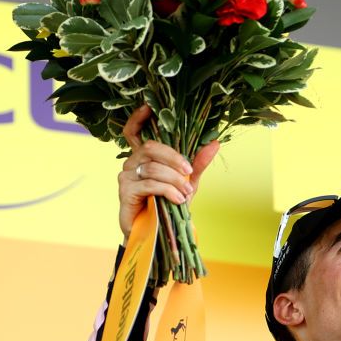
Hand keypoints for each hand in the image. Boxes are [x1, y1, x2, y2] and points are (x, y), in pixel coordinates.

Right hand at [117, 104, 219, 241]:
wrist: (157, 233)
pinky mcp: (125, 192)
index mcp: (144, 156)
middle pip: (150, 147)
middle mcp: (132, 162)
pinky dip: (168, 191)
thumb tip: (215, 142)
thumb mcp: (187, 182)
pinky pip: (149, 184)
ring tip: (186, 193)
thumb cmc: (168, 204)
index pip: (133, 131)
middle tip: (189, 171)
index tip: (147, 107)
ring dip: (174, 179)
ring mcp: (126, 176)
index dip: (137, 118)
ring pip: (153, 168)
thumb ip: (198, 163)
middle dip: (174, 158)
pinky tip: (178, 200)